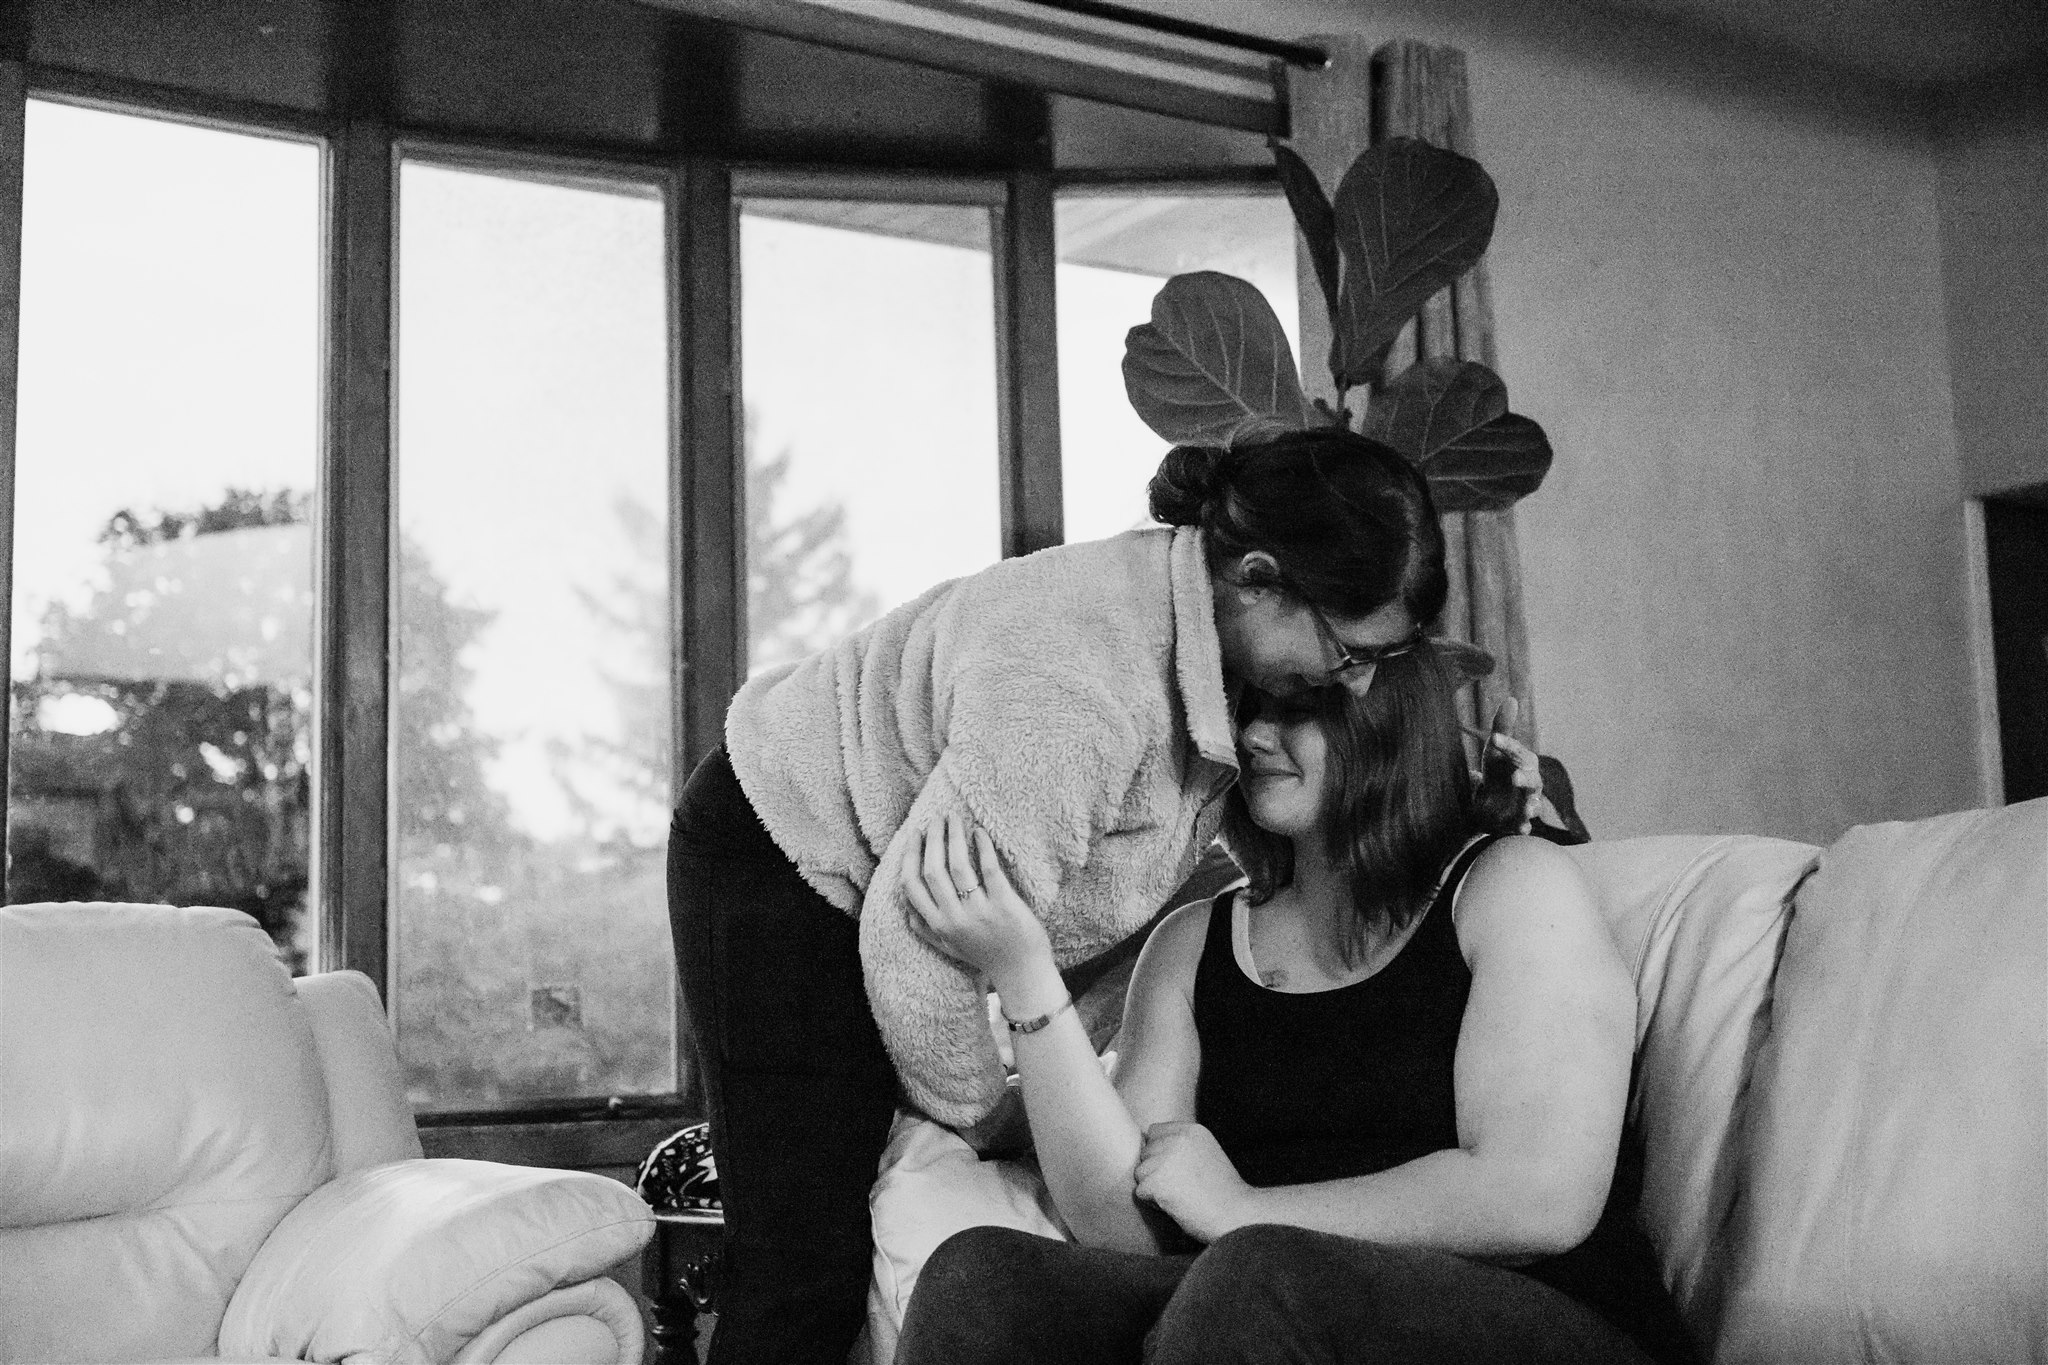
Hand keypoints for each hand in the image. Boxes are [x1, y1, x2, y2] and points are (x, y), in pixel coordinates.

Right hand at [899, 812, 1054, 992]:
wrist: (1023, 973)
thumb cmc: (986, 957)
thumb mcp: (950, 949)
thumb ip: (927, 931)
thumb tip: (907, 912)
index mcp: (938, 925)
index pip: (912, 885)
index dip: (910, 856)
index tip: (915, 834)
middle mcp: (954, 918)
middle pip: (933, 870)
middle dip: (932, 839)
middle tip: (937, 818)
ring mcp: (979, 911)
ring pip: (957, 865)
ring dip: (953, 836)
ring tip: (955, 818)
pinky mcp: (1004, 904)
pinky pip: (988, 869)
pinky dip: (982, 846)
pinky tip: (980, 832)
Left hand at [1133, 1120, 1255, 1243]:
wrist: (1236, 1216)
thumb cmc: (1223, 1192)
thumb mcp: (1207, 1154)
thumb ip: (1182, 1145)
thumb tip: (1147, 1144)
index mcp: (1191, 1130)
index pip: (1154, 1132)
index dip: (1160, 1152)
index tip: (1179, 1170)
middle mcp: (1177, 1140)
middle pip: (1145, 1152)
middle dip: (1156, 1171)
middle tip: (1183, 1187)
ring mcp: (1165, 1160)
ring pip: (1140, 1173)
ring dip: (1154, 1188)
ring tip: (1181, 1196)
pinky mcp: (1157, 1183)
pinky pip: (1141, 1193)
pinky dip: (1153, 1204)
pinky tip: (1176, 1206)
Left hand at [1465, 699, 1557, 834]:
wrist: (1491, 803)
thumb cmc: (1497, 771)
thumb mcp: (1495, 750)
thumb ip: (1502, 726)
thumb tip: (1511, 698)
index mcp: (1523, 763)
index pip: (1518, 752)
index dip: (1508, 745)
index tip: (1493, 738)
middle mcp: (1529, 782)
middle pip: (1533, 780)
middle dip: (1525, 778)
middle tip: (1513, 778)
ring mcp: (1525, 803)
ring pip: (1533, 804)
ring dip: (1532, 806)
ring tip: (1527, 809)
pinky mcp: (1518, 821)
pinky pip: (1524, 825)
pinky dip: (1523, 828)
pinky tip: (1521, 830)